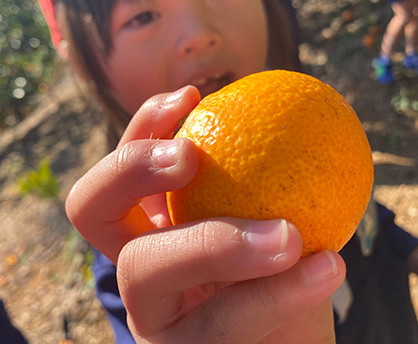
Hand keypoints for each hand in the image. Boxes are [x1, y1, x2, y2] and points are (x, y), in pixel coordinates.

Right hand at [66, 86, 345, 342]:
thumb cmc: (290, 273)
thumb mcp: (281, 214)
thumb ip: (274, 175)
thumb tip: (298, 104)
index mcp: (151, 228)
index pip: (119, 169)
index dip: (141, 128)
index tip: (193, 97)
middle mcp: (139, 267)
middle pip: (89, 208)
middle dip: (131, 167)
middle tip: (191, 153)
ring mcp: (153, 318)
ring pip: (140, 271)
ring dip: (216, 243)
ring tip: (291, 236)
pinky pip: (216, 327)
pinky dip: (274, 295)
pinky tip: (328, 268)